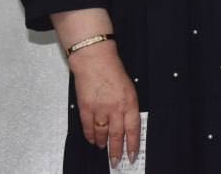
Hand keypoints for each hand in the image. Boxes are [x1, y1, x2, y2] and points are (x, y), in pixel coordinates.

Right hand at [69, 43, 139, 166]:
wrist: (94, 60)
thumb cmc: (112, 70)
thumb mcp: (129, 88)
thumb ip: (129, 106)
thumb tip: (128, 123)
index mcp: (129, 102)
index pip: (134, 129)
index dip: (133, 145)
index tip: (133, 155)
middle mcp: (116, 107)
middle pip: (117, 135)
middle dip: (117, 151)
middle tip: (116, 161)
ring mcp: (100, 109)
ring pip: (102, 134)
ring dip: (103, 143)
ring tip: (104, 148)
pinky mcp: (86, 108)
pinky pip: (88, 127)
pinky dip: (90, 136)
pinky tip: (92, 139)